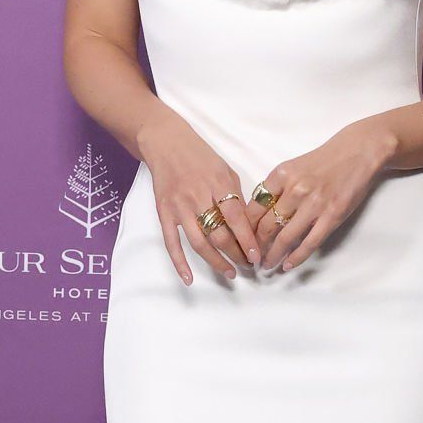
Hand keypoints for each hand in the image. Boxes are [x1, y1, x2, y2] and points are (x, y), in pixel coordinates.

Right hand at [139, 115, 262, 285]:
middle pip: (219, 235)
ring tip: (230, 272)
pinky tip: (189, 279)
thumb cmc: (201, 157)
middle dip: (236, 254)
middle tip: (248, 266)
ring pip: (199, 243)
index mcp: (218, 184)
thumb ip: (237, 198)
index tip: (257, 256)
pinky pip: (172, 243)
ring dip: (216, 262)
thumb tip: (249, 227)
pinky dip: (180, 263)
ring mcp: (179, 207)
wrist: (166, 143)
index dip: (248, 240)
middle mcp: (198, 197)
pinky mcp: (164, 213)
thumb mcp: (226, 171)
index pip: (236, 219)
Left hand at [247, 119, 397, 272]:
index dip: (244, 228)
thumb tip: (259, 214)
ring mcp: (314, 204)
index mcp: (281, 175)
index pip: (254, 208)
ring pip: (285, 237)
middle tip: (251, 257)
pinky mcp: (332, 216)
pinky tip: (287, 265)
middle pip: (266, 225)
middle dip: (255, 246)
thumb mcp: (292, 167)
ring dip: (273, 255)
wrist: (357, 152)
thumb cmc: (324, 161)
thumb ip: (276, 188)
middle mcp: (295, 190)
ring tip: (266, 265)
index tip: (242, 240)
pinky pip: (310, 243)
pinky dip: (296, 257)